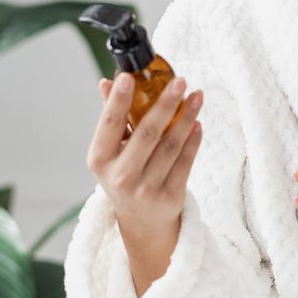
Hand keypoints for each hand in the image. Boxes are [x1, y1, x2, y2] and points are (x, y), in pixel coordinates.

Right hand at [87, 72, 203, 230]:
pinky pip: (186, 160)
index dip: (117, 100)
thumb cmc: (125, 174)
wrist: (141, 220)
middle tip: (180, 81)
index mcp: (100, 160)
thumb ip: (112, 118)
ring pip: (171, 145)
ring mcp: (146, 189)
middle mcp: (121, 176)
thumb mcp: (111, 152)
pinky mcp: (170, 196)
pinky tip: (197, 121)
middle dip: (166, 104)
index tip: (128, 76)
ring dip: (187, 117)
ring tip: (196, 96)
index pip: (109, 124)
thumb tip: (108, 82)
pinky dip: (194, 139)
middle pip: (147, 133)